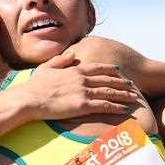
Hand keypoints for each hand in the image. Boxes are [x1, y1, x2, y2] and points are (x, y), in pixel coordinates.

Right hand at [18, 51, 139, 120]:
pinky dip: (116, 107)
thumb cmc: (34, 86)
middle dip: (122, 82)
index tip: (120, 71)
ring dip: (123, 94)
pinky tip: (124, 109)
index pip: (98, 67)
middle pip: (108, 79)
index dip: (111, 69)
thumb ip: (60, 60)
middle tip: (133, 85)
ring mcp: (83, 92)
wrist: (29, 99)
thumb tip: (70, 54)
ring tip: (134, 97)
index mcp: (74, 69)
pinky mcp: (82, 105)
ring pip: (109, 92)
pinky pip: (104, 105)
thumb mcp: (47, 68)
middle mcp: (82, 79)